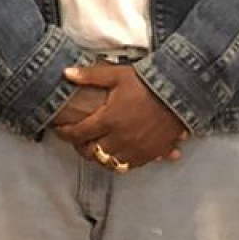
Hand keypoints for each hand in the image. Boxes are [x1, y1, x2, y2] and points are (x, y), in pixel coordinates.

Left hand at [52, 61, 188, 169]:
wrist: (179, 92)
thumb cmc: (146, 81)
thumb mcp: (116, 74)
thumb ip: (90, 75)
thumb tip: (65, 73)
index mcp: (108, 119)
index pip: (79, 133)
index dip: (65, 133)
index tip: (59, 130)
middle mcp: (120, 138)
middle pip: (92, 152)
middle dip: (81, 147)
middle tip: (77, 140)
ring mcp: (135, 149)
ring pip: (109, 162)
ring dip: (99, 157)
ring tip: (96, 148)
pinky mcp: (150, 154)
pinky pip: (129, 166)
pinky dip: (119, 162)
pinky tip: (117, 154)